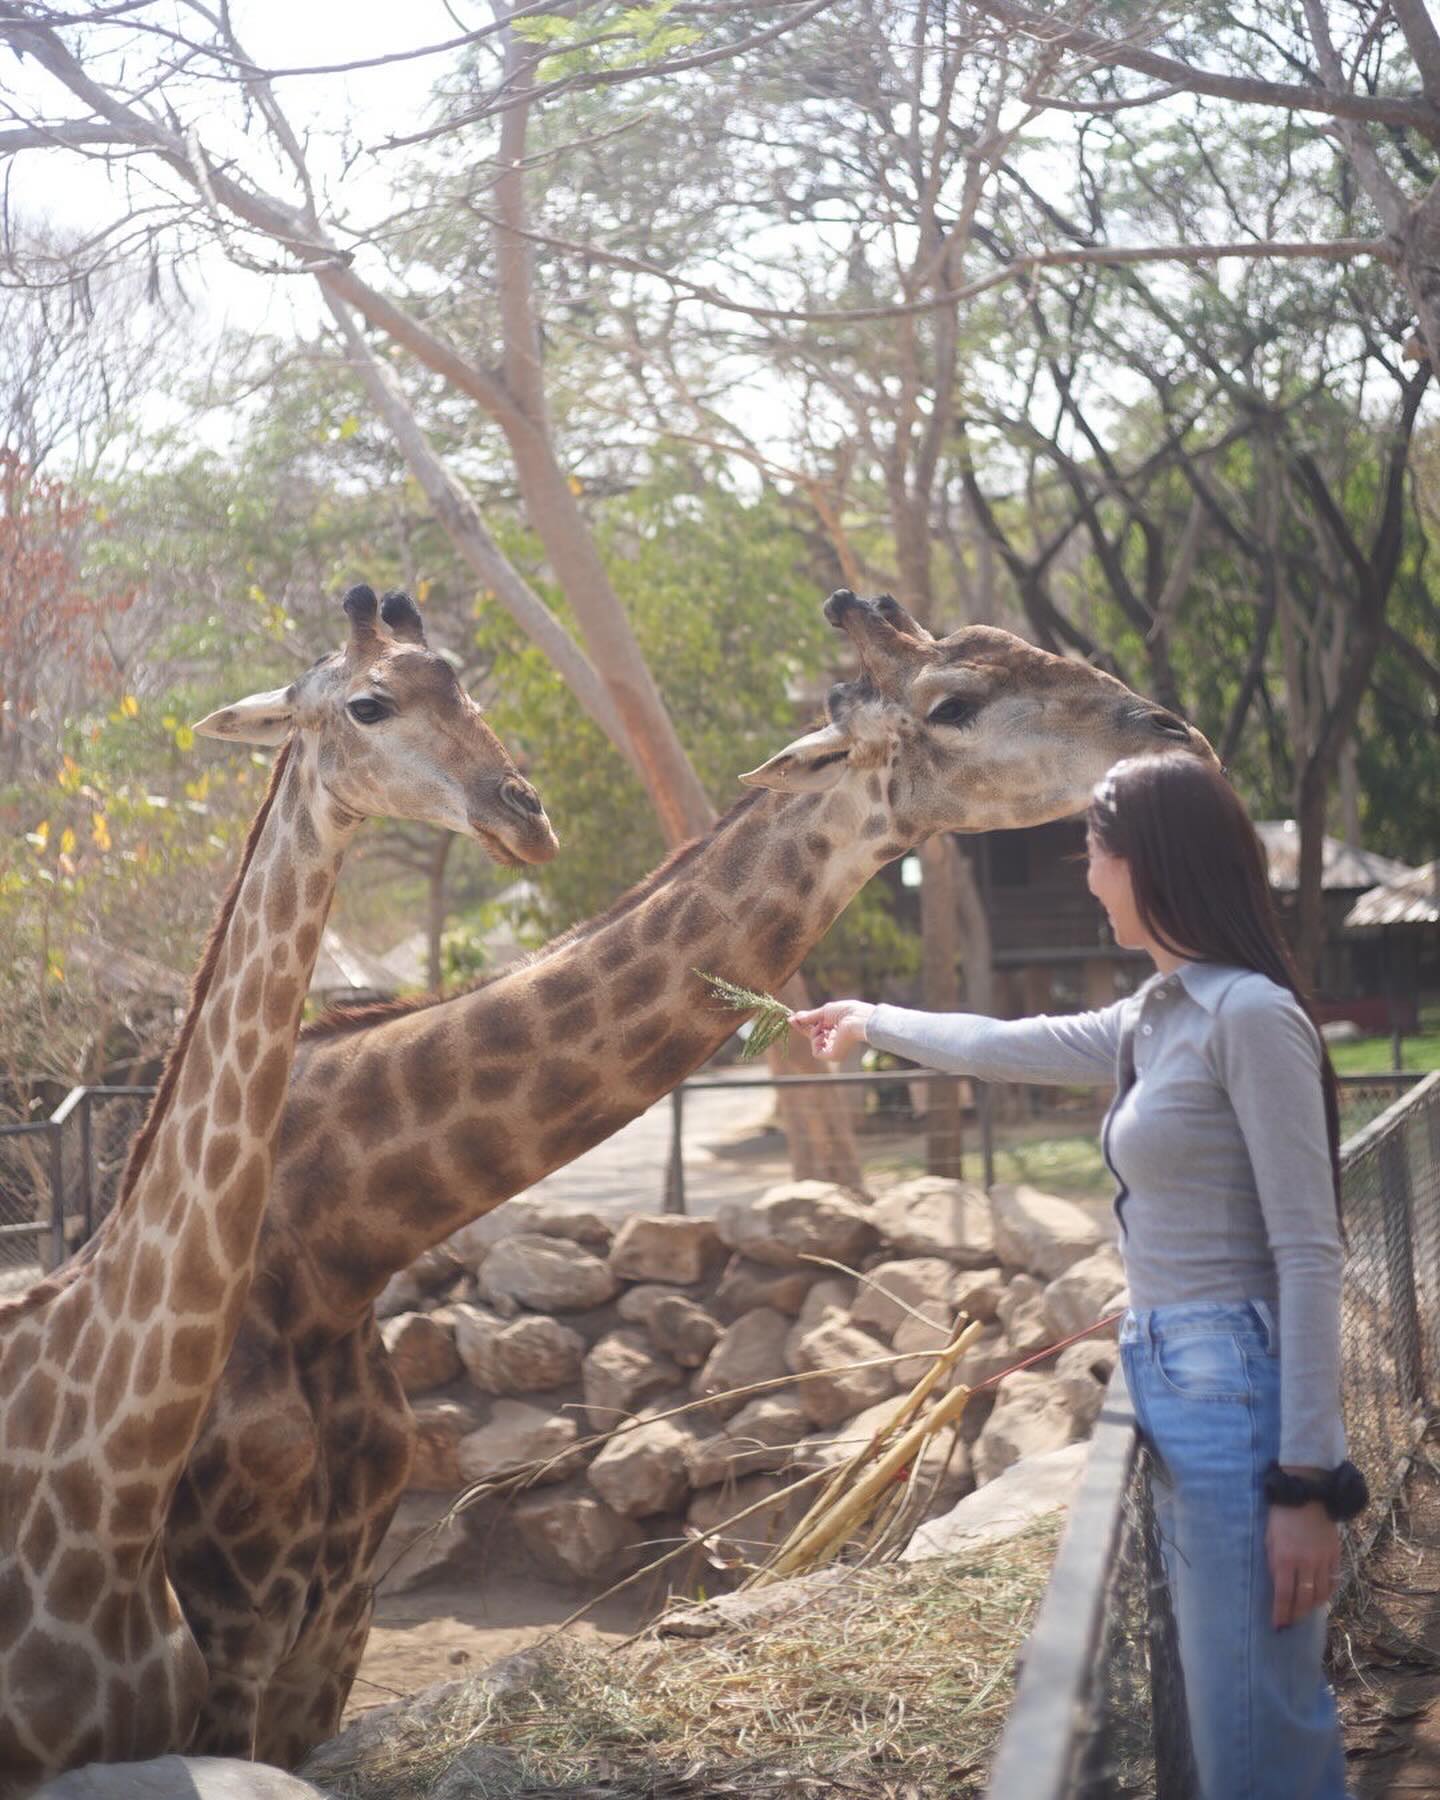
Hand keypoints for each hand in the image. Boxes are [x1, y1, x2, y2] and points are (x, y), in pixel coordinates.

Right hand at [789, 1000, 874, 1061]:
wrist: (856, 1018)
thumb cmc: (846, 1012)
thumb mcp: (824, 1012)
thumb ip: (810, 1017)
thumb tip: (794, 1017)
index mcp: (836, 1030)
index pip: (817, 1029)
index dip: (804, 1024)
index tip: (791, 1019)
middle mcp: (836, 1041)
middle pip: (813, 1036)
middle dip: (803, 1027)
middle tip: (791, 1019)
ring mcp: (835, 1050)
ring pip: (814, 1043)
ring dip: (814, 1032)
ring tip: (824, 1026)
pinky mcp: (833, 1056)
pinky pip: (816, 1052)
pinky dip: (816, 1041)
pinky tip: (824, 1034)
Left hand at [1266, 1498, 1340, 1627]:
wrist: (1307, 1495)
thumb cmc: (1281, 1516)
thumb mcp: (1270, 1538)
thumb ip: (1274, 1563)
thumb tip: (1278, 1586)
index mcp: (1285, 1558)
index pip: (1284, 1594)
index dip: (1281, 1613)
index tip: (1277, 1625)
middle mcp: (1306, 1562)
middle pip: (1304, 1599)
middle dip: (1296, 1615)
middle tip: (1290, 1623)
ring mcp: (1323, 1560)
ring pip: (1321, 1594)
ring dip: (1312, 1607)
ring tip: (1303, 1613)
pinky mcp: (1335, 1555)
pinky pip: (1333, 1581)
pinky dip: (1327, 1593)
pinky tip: (1319, 1598)